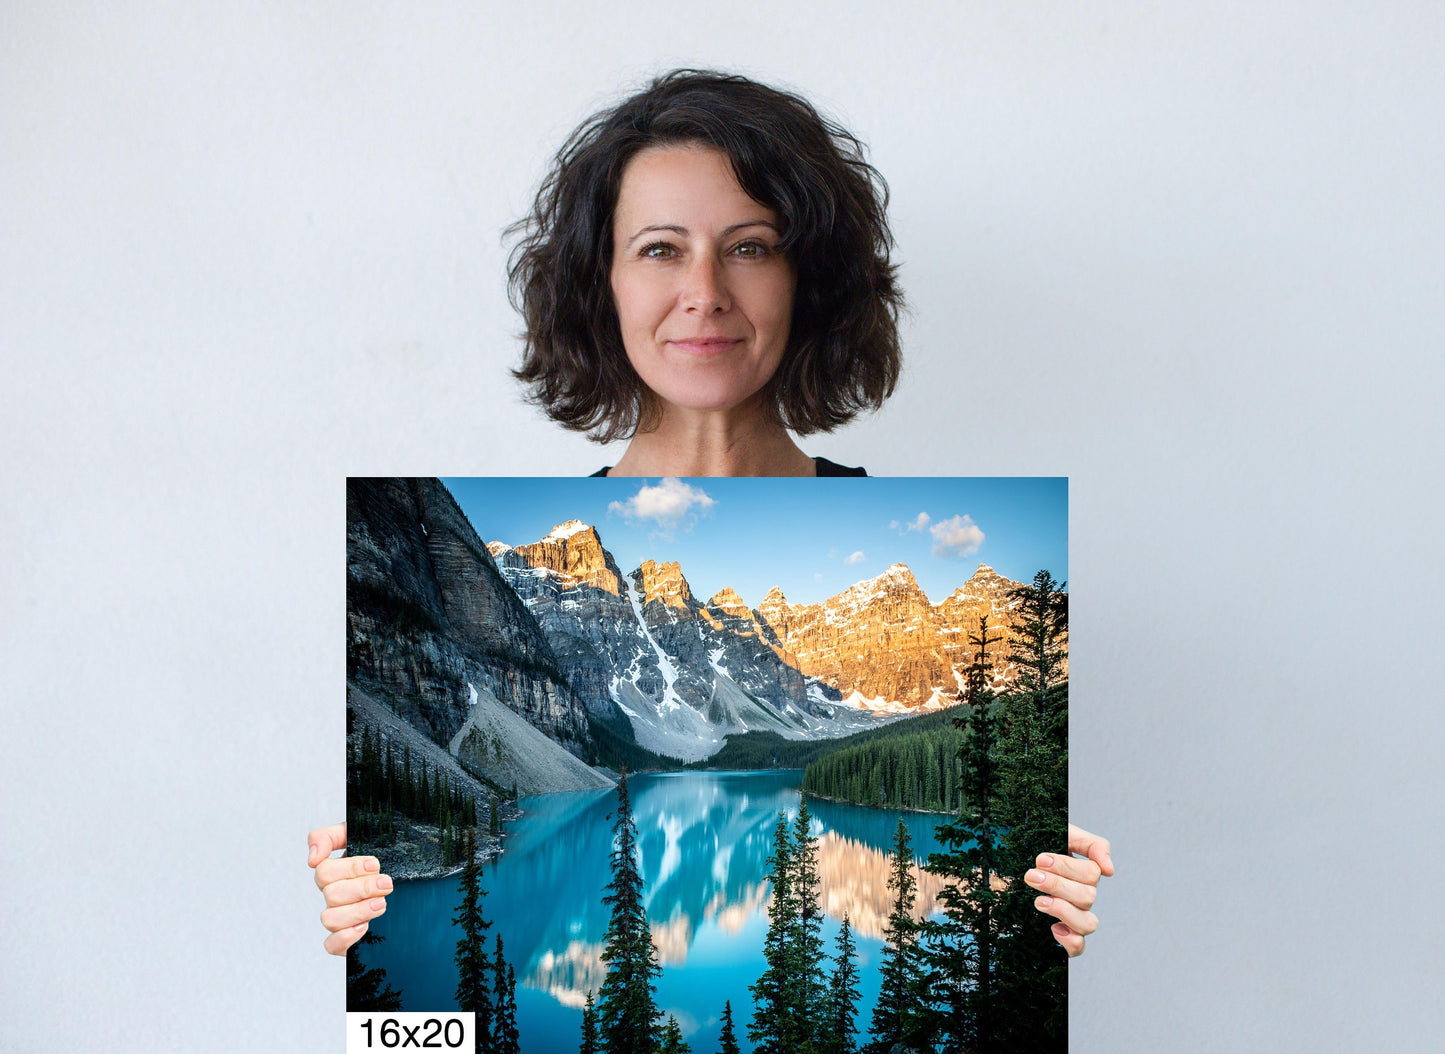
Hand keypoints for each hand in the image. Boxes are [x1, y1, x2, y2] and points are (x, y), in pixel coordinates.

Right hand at [308, 822, 392, 955]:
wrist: (412, 874)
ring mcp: (340, 917)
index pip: (324, 871)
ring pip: (329, 919)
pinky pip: (331, 945)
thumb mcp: (359, 834)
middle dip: (362, 888)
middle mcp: (334, 895)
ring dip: (357, 911)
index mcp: (334, 872)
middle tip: (386, 884)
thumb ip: (329, 836)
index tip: (375, 864)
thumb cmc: (384, 853)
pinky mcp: (348, 938)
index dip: (350, 868)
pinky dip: (345, 938)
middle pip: (331, 895)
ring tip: (382, 903)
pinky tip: (365, 927)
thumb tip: (312, 859)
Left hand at [1026, 823, 1113, 956]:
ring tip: (1038, 901)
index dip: (1067, 868)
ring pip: (1088, 923)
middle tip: (1031, 876)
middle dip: (1056, 885)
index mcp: (1084, 873)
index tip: (1040, 860)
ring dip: (1063, 910)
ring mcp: (1073, 916)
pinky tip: (1053, 927)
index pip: (1091, 874)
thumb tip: (1109, 870)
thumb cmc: (1036, 846)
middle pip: (1087, 897)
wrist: (1006, 863)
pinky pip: (1078, 947)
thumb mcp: (1062, 834)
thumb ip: (1092, 844)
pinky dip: (1069, 940)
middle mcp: (1082, 896)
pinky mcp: (1062, 934)